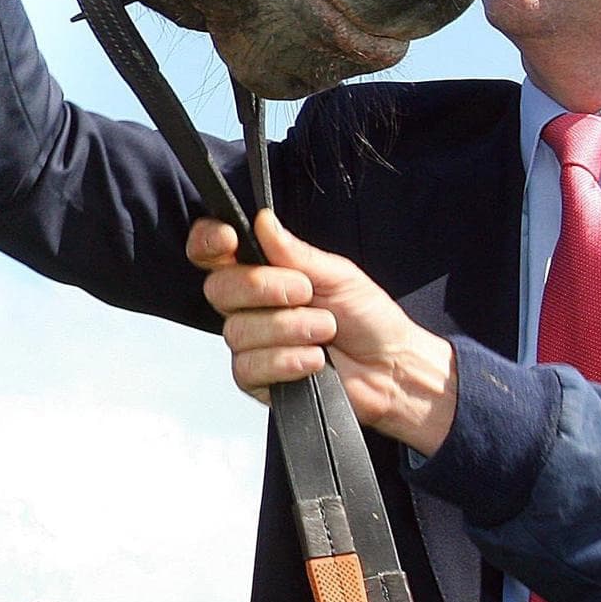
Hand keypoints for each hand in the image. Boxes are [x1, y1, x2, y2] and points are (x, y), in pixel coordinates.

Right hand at [188, 210, 458, 455]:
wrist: (391, 370)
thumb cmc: (369, 319)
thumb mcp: (338, 275)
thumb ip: (296, 252)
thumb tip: (264, 221)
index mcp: (263, 272)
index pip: (212, 252)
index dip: (209, 242)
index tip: (230, 239)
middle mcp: (250, 306)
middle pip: (219, 288)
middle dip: (263, 287)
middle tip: (305, 291)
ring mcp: (251, 344)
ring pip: (237, 330)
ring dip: (289, 329)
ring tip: (325, 330)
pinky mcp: (258, 380)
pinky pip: (249, 368)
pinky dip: (287, 361)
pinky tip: (314, 361)